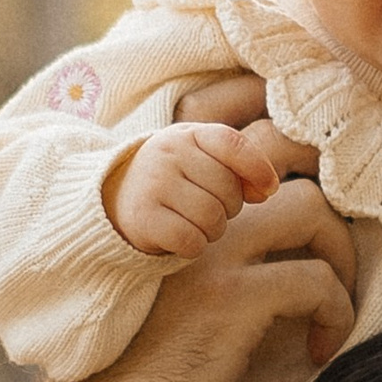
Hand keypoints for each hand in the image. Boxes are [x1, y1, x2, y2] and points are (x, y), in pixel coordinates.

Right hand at [88, 174, 359, 381]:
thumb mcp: (199, 316)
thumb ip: (240, 282)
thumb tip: (313, 274)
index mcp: (191, 229)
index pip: (263, 170)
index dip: (314, 205)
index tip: (331, 256)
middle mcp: (201, 230)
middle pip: (296, 185)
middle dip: (337, 231)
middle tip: (340, 283)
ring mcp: (215, 258)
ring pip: (312, 213)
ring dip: (343, 263)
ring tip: (334, 314)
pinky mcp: (231, 299)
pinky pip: (315, 280)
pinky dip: (335, 314)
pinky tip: (319, 352)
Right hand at [104, 77, 324, 260]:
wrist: (112, 198)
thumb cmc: (173, 180)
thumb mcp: (201, 160)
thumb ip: (236, 168)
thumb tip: (269, 190)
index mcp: (187, 134)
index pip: (232, 144)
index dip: (258, 168)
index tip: (269, 190)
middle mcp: (167, 154)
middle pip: (227, 191)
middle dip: (228, 209)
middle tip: (208, 210)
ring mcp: (152, 184)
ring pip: (212, 219)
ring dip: (212, 231)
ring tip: (194, 224)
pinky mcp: (143, 218)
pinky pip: (192, 242)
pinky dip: (194, 248)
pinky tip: (181, 239)